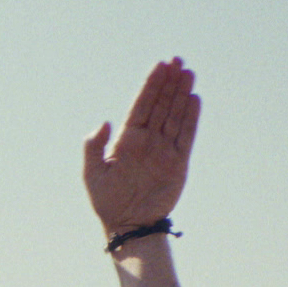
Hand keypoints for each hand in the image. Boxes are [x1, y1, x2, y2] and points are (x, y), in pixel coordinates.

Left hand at [83, 57, 200, 235]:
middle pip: (160, 105)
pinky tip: (194, 100)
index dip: (151, 85)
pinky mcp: (178, 163)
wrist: (129, 225)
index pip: (141, 105)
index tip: (159, 65)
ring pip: (175, 116)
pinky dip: (191, 119)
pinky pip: (186, 136)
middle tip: (177, 60)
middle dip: (169, 83)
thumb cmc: (107, 201)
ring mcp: (164, 150)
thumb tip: (104, 122)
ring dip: (181, 95)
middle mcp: (147, 140)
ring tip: (188, 73)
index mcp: (126, 139)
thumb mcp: (92, 174)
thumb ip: (93, 147)